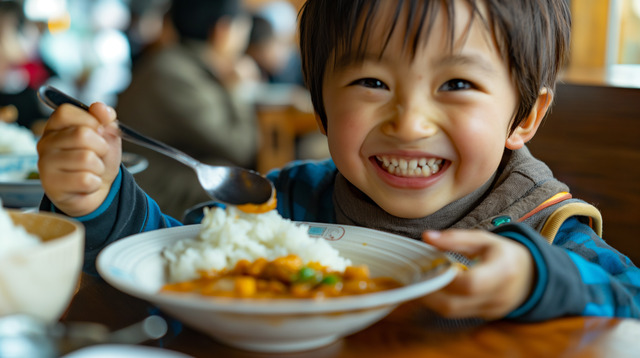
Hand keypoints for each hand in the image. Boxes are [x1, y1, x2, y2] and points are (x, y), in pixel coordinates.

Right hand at [37, 102, 120, 216]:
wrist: (97, 190)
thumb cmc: (99, 158)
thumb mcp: (107, 135)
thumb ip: (105, 118)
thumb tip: (100, 108)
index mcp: (55, 126)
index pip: (66, 112)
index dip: (91, 121)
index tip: (99, 131)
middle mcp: (45, 142)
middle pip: (82, 134)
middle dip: (101, 147)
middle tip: (98, 155)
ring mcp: (45, 164)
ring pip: (86, 158)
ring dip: (99, 167)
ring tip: (92, 170)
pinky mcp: (52, 185)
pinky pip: (86, 180)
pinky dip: (95, 182)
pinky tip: (87, 184)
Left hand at [420, 229, 534, 319]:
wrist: (531, 275)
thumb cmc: (504, 254)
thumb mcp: (484, 239)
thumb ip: (455, 238)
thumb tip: (426, 237)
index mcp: (502, 271)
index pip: (470, 283)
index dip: (444, 278)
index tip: (425, 267)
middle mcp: (498, 296)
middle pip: (455, 305)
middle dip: (428, 293)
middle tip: (413, 278)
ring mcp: (491, 310)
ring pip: (452, 313)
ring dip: (430, 299)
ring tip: (419, 282)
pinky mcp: (483, 317)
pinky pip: (457, 313)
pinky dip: (441, 302)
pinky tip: (432, 290)